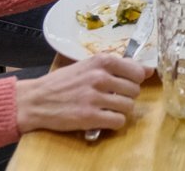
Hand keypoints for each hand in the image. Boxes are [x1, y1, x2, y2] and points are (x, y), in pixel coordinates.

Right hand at [15, 53, 150, 132]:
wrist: (36, 99)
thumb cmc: (63, 82)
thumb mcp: (88, 66)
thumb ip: (116, 67)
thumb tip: (148, 70)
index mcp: (101, 61)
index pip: (136, 71)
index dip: (134, 80)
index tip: (126, 83)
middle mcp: (100, 77)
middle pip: (134, 90)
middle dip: (126, 96)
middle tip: (112, 97)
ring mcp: (95, 97)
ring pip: (128, 106)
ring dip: (120, 110)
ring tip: (106, 108)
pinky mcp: (90, 117)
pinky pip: (118, 121)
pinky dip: (114, 122)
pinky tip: (103, 118)